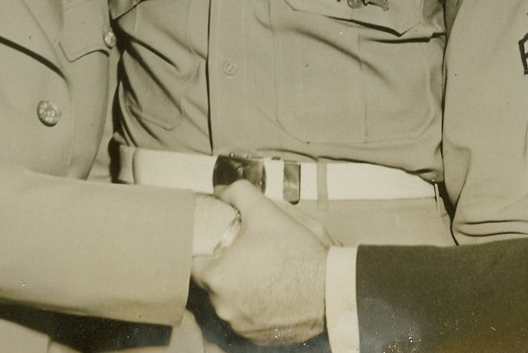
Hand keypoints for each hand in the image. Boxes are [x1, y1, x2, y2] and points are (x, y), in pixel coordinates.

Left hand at [191, 180, 327, 345]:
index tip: (225, 243)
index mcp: (217, 278)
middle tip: (251, 255)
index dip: (209, 250)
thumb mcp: (266, 211)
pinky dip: (258, 307)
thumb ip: (238, 194)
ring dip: (242, 290)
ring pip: (231, 303)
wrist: (331, 288)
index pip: (196, 263)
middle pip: (214, 283)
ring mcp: (242, 327)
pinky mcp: (260, 339)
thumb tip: (221, 190)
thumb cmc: (296, 251)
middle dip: (228, 269)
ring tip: (266, 273)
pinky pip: (249, 319)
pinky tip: (276, 292)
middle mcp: (223, 308)